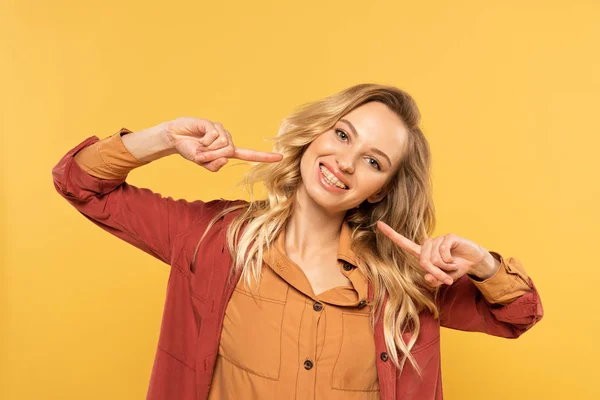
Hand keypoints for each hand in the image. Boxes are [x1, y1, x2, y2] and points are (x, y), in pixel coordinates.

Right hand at [164, 116, 283, 171]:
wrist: (175, 138)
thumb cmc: (191, 151)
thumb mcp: (202, 163)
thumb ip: (214, 166)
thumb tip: (226, 159)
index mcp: (228, 152)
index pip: (249, 155)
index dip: (264, 157)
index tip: (280, 158)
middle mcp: (227, 141)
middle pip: (229, 151)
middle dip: (214, 155)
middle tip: (202, 154)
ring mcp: (220, 131)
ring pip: (223, 143)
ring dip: (208, 149)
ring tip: (199, 146)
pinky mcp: (212, 124)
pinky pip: (214, 135)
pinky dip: (204, 141)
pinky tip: (198, 137)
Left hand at [376, 221, 499, 286]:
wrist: (474, 262)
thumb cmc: (455, 268)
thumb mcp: (443, 278)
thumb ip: (434, 280)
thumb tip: (427, 276)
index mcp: (423, 252)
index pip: (404, 243)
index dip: (391, 234)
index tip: (378, 223)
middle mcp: (429, 244)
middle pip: (423, 261)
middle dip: (436, 272)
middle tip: (446, 276)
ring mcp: (439, 239)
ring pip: (434, 258)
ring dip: (445, 267)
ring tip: (452, 265)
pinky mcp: (449, 237)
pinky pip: (443, 252)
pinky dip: (449, 261)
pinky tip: (455, 259)